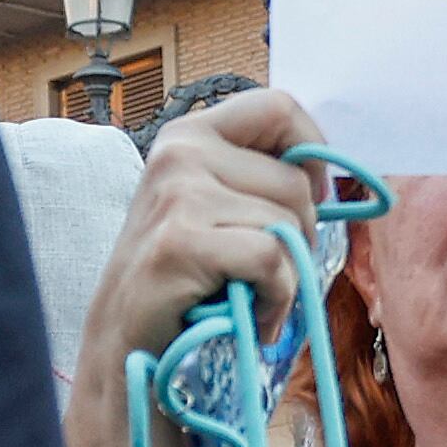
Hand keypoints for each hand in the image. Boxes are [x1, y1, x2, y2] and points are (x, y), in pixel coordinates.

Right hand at [74, 83, 329, 379]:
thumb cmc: (181, 276)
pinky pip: (270, 260)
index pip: (277, 107)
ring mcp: (178, 194)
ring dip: (285, 275)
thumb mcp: (211, 205)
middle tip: (266, 270)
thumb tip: (324, 176)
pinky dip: (274, 297)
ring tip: (248, 294)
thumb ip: (255, 177)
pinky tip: (247, 312)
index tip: (309, 195)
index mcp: (190, 134)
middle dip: (299, 235)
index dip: (311, 150)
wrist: (122, 340)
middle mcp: (180, 152)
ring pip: (286, 225)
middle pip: (294, 181)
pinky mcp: (181, 241)